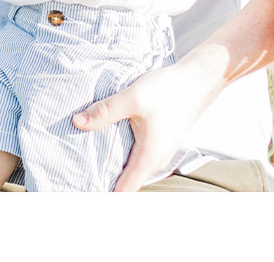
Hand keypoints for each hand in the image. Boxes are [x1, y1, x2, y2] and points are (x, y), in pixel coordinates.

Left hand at [72, 63, 212, 191]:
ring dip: (111, 165)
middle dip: (102, 180)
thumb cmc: (169, 90)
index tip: (81, 189)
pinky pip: (135, 156)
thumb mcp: (132, 98)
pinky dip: (120, 154)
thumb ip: (105, 112)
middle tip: (75, 174)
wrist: (198, 79)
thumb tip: (77, 122)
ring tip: (85, 159)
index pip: (123, 191)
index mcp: (148, 158)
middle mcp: (155, 160)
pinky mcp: (158, 141)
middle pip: (125, 182)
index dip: (102, 193)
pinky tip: (105, 142)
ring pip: (130, 168)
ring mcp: (158, 152)